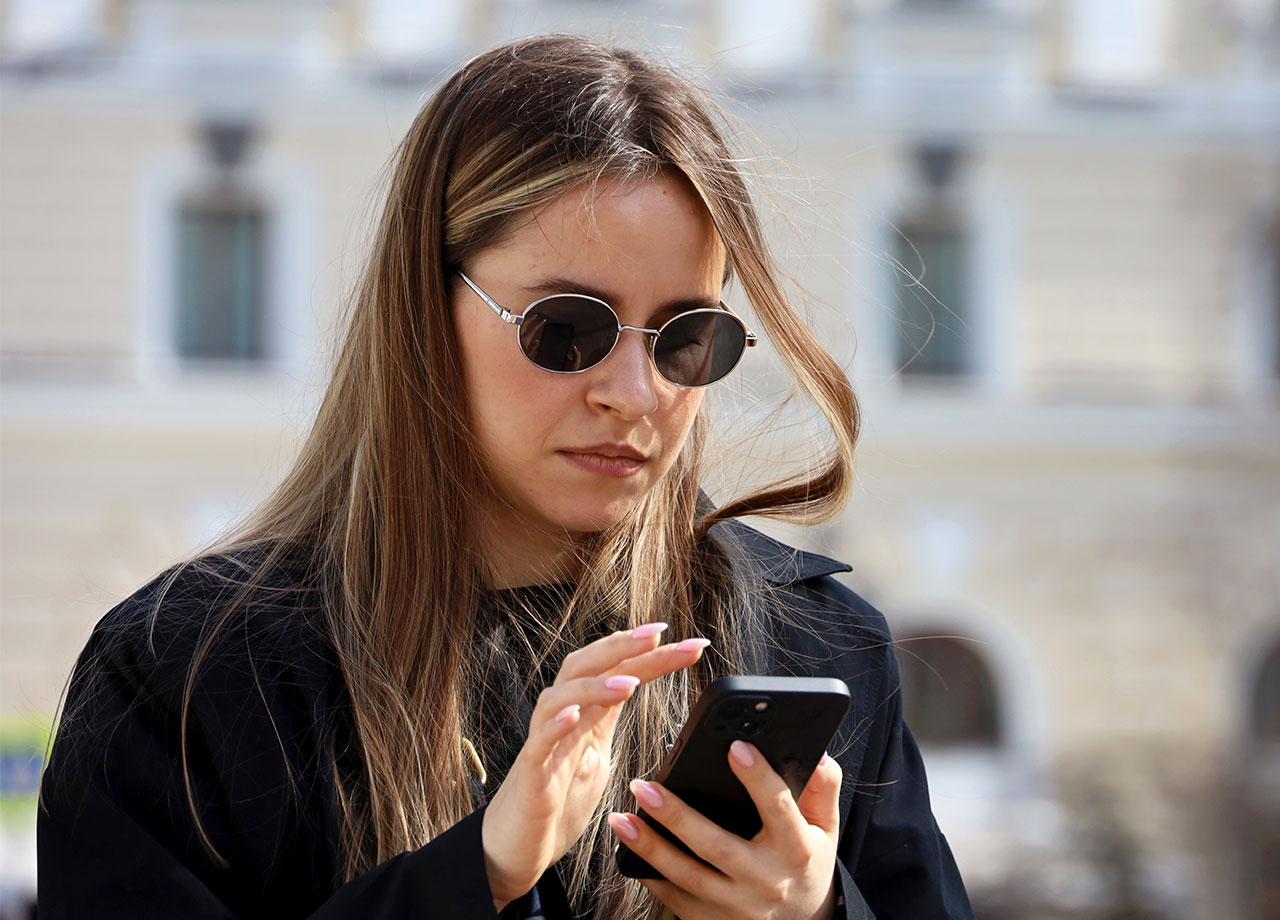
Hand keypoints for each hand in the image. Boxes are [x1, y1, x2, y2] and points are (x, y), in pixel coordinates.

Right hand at [481, 624, 709, 908]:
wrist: (516, 847)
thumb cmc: (557, 800)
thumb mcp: (595, 755)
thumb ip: (609, 719)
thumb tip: (638, 687)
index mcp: (583, 714)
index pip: (616, 671)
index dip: (649, 654)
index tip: (690, 643)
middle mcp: (561, 719)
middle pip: (585, 668)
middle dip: (622, 648)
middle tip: (658, 635)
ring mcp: (544, 744)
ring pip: (560, 698)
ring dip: (594, 686)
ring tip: (630, 683)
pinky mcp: (530, 776)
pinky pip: (538, 745)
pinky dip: (554, 726)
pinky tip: (573, 715)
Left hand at [607, 741, 842, 919]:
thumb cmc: (807, 863)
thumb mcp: (825, 829)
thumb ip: (823, 790)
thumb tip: (819, 755)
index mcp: (797, 850)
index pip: (778, 808)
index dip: (758, 776)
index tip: (735, 746)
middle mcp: (765, 880)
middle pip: (717, 846)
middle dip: (677, 817)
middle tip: (644, 786)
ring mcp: (737, 906)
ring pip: (688, 876)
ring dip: (650, 847)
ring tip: (621, 818)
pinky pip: (675, 899)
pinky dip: (650, 874)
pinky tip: (627, 850)